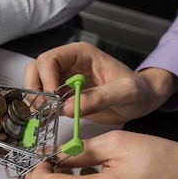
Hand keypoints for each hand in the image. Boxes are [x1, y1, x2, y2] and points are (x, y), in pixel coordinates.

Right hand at [23, 42, 177, 123]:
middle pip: (36, 69)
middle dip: (35, 89)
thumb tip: (68, 107)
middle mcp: (68, 65)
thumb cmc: (138, 90)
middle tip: (43, 108)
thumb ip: (100, 97)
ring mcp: (64, 81)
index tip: (53, 97)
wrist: (142, 101)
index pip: (50, 59)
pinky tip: (45, 123)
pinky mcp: (64, 98)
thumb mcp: (126, 92)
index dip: (46, 77)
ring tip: (44, 117)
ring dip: (35, 101)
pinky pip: (45, 101)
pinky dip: (41, 112)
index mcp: (81, 55)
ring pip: (36, 85)